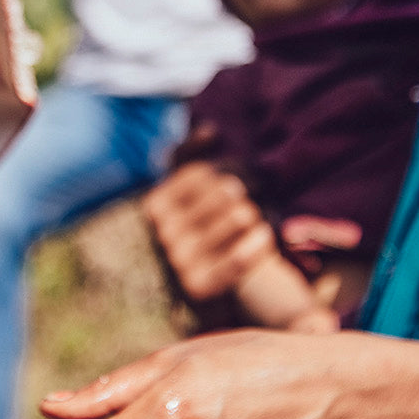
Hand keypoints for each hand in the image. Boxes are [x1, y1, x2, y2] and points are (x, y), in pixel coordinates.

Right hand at [142, 162, 277, 304]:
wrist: (208, 289)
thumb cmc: (203, 229)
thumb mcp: (189, 192)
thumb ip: (192, 155)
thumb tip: (209, 128)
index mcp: (155, 206)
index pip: (204, 171)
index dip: (228, 170)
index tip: (235, 183)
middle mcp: (162, 234)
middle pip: (226, 192)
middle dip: (244, 195)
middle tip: (250, 203)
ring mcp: (179, 262)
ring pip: (240, 218)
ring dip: (255, 218)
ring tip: (252, 223)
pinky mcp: (200, 288)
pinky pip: (243, 255)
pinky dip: (260, 243)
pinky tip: (263, 238)